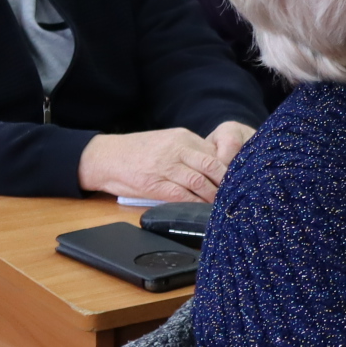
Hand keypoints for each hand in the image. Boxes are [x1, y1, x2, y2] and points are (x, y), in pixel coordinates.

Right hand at [78, 128, 228, 201]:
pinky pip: (180, 195)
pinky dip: (195, 204)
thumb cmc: (138, 151)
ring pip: (199, 182)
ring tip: (224, 205)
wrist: (105, 156)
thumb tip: (215, 167)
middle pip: (212, 166)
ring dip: (214, 196)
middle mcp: (176, 149)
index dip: (229, 167)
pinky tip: (203, 210)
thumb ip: (189, 150)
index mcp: (182, 137)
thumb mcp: (167, 141)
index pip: (214, 152)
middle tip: (239, 194)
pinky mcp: (153, 184)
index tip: (241, 179)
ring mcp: (164, 167)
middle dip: (227, 182)